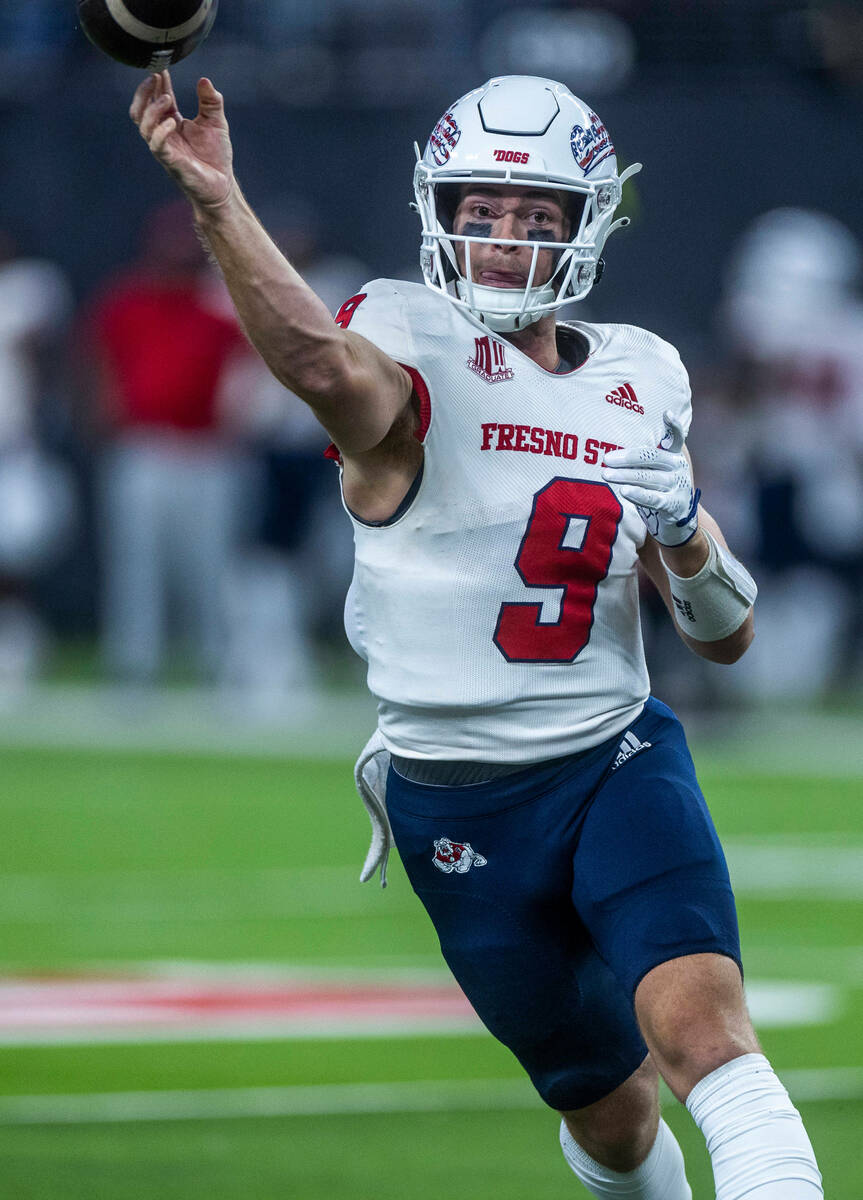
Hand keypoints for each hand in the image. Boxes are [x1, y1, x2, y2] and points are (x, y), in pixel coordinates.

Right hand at [130, 71, 234, 210]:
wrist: (222, 186)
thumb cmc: (216, 156)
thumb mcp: (217, 122)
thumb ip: (211, 101)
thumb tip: (205, 80)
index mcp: (172, 122)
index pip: (158, 99)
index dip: (158, 83)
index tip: (161, 68)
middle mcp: (164, 134)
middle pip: (140, 110)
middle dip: (144, 92)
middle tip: (155, 77)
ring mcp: (165, 148)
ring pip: (143, 125)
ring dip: (152, 109)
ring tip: (166, 98)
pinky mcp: (170, 161)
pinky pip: (156, 145)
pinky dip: (161, 132)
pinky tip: (173, 122)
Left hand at [601, 410, 699, 545]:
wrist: (678, 523)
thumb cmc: (659, 492)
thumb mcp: (655, 473)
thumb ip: (642, 462)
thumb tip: (609, 455)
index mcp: (674, 455)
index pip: (676, 437)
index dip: (673, 426)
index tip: (666, 413)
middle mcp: (678, 467)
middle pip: (651, 457)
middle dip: (627, 458)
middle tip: (606, 459)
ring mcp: (678, 486)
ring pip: (648, 477)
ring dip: (625, 476)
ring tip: (606, 475)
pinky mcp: (675, 505)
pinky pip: (653, 498)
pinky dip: (638, 494)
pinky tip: (624, 491)